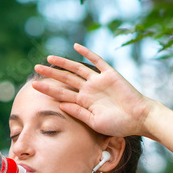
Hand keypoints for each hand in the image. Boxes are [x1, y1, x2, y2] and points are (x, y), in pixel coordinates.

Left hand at [31, 44, 153, 137]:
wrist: (139, 118)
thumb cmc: (119, 125)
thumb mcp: (95, 122)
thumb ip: (78, 113)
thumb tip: (60, 104)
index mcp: (84, 103)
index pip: (62, 94)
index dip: (48, 90)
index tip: (33, 86)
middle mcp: (89, 90)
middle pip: (66, 80)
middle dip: (51, 74)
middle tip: (36, 68)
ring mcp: (98, 81)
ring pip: (77, 69)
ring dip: (63, 63)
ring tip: (49, 58)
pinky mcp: (110, 74)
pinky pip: (97, 61)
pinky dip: (86, 53)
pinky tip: (75, 47)